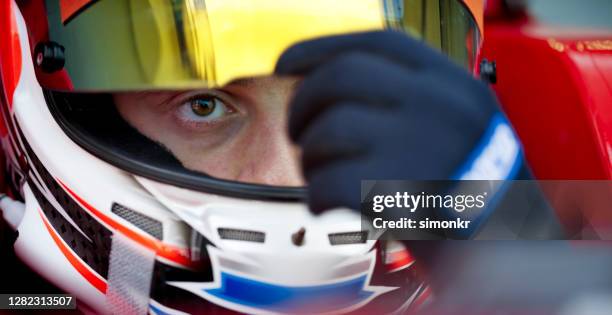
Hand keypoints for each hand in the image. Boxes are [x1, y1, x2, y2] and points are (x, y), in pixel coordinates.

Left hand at [276, 31, 513, 213]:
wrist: (508, 247)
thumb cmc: (468, 187)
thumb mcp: (454, 121)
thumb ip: (402, 95)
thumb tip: (324, 79)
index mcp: (449, 82)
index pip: (373, 44)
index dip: (318, 50)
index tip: (284, 65)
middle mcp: (436, 104)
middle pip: (339, 77)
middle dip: (302, 104)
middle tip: (297, 132)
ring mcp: (418, 146)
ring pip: (326, 131)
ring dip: (310, 157)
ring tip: (324, 175)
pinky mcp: (397, 193)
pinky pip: (326, 183)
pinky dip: (315, 196)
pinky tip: (327, 205)